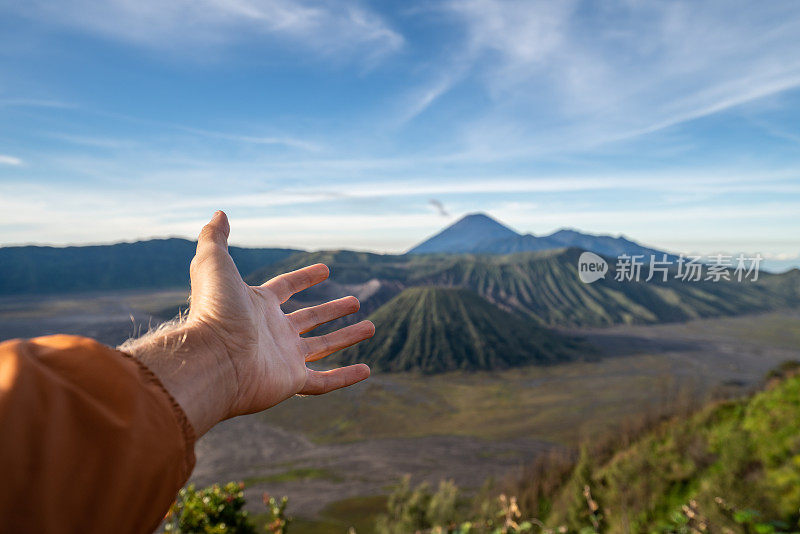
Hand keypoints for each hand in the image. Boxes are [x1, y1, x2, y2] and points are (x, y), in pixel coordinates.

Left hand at [124, 211, 372, 435]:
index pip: (286, 288)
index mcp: (257, 305)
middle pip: (309, 318)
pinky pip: (325, 382)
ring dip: (347, 337)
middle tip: (356, 302)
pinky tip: (367, 371)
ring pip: (322, 347)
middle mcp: (272, 332)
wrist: (212, 359)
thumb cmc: (213, 310)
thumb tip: (219, 213)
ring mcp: (283, 358)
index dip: (305, 277)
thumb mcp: (213, 263)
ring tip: (371, 327)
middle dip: (332, 310)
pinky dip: (346, 377)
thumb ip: (215, 237)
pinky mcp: (291, 382)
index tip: (326, 270)